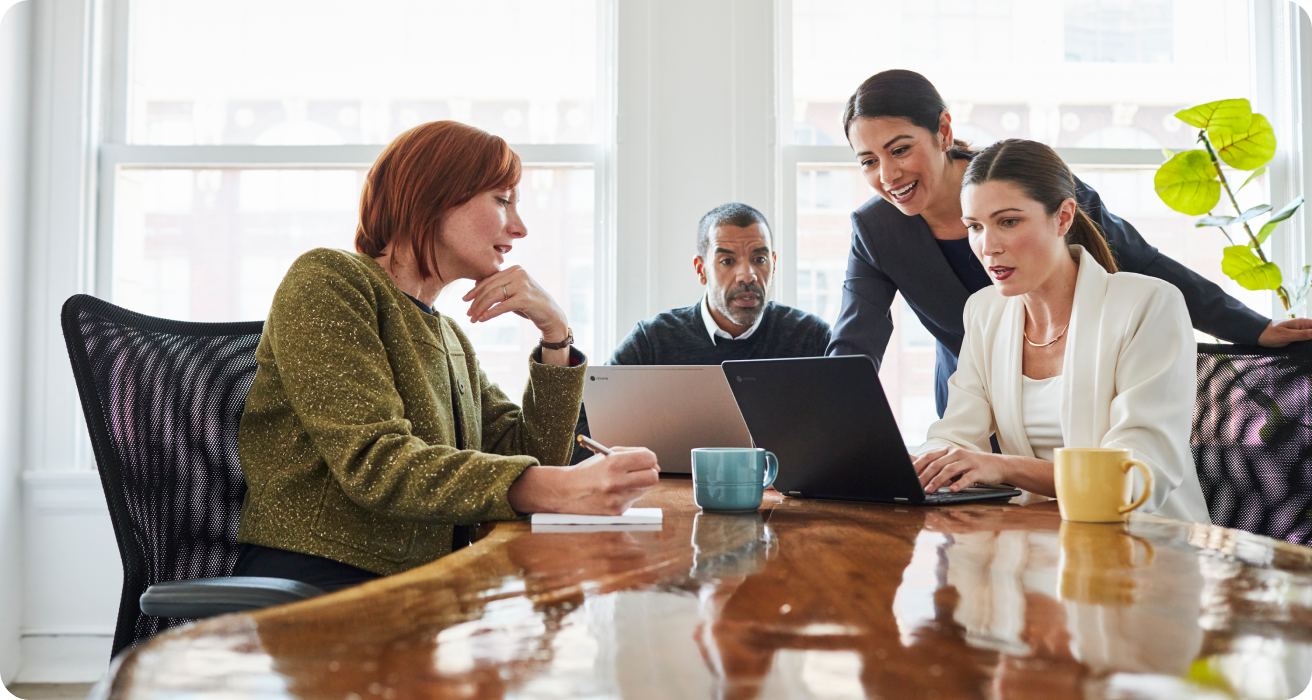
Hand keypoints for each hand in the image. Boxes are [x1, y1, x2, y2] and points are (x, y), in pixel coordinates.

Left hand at [461, 265, 567, 341]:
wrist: (551, 315)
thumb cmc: (530, 304)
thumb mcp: (512, 292)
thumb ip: (498, 287)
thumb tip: (476, 285)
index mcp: (515, 269)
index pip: (490, 279)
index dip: (475, 290)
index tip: (465, 300)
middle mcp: (519, 273)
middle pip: (490, 287)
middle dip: (476, 301)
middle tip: (468, 313)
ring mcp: (523, 285)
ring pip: (494, 296)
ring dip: (481, 308)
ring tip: (473, 318)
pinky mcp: (525, 298)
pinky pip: (502, 306)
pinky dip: (490, 313)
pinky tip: (482, 319)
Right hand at [507, 447, 659, 514]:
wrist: (566, 492)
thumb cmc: (588, 471)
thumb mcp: (606, 455)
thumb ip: (632, 455)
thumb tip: (654, 464)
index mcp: (614, 463)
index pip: (649, 459)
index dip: (649, 458)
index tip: (646, 460)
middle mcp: (617, 482)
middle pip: (653, 477)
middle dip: (651, 472)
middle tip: (643, 471)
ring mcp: (618, 499)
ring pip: (645, 489)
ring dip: (638, 484)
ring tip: (621, 482)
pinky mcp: (617, 512)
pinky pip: (633, 500)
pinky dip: (628, 495)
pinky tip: (613, 493)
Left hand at [912, 447, 1006, 493]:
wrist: (999, 465)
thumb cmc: (973, 466)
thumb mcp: (955, 464)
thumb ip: (940, 467)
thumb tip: (920, 475)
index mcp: (948, 452)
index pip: (929, 457)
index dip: (917, 466)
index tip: (907, 476)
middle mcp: (957, 454)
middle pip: (937, 464)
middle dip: (924, 476)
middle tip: (915, 486)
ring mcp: (968, 462)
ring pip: (949, 470)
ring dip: (938, 481)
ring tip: (929, 490)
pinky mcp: (979, 470)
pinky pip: (967, 477)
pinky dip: (959, 484)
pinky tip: (953, 490)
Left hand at [1257, 318, 1311, 346]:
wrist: (1257, 334)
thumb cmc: (1269, 334)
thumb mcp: (1286, 335)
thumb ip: (1302, 334)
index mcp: (1302, 323)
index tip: (1310, 343)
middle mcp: (1302, 325)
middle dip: (1311, 341)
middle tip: (1307, 348)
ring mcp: (1299, 331)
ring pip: (1310, 337)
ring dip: (1309, 343)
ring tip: (1305, 349)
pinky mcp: (1295, 336)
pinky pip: (1305, 339)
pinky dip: (1306, 344)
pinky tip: (1305, 349)